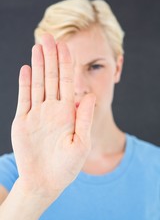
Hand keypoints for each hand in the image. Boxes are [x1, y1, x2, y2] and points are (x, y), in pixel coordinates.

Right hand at [11, 34, 95, 200]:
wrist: (45, 182)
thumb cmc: (66, 167)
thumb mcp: (81, 143)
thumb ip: (84, 118)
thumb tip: (89, 95)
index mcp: (68, 113)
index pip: (67, 82)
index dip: (66, 64)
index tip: (65, 46)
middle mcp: (52, 109)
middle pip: (52, 78)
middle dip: (51, 57)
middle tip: (48, 37)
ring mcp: (37, 114)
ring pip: (37, 84)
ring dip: (37, 65)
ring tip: (37, 47)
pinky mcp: (22, 121)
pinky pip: (24, 98)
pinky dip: (24, 83)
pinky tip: (26, 68)